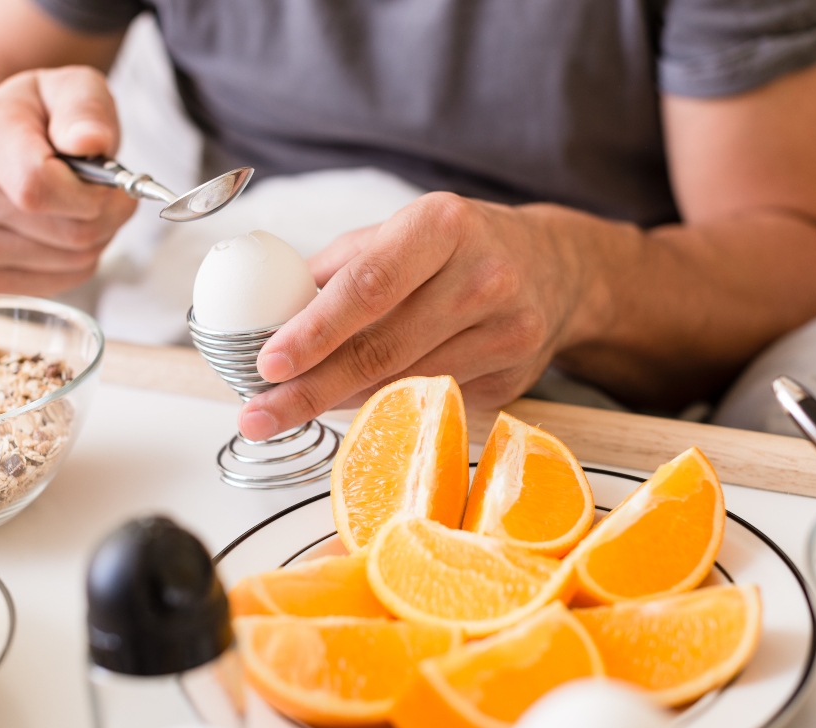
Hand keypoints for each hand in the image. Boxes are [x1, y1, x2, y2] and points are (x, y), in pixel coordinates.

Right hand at [0, 66, 136, 295]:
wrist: (5, 142)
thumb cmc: (45, 116)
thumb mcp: (73, 88)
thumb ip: (85, 108)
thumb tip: (89, 140)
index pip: (38, 187)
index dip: (90, 191)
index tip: (104, 177)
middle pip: (70, 231)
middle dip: (106, 211)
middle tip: (103, 189)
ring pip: (74, 259)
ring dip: (99, 234)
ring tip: (81, 204)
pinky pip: (64, 282)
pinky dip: (81, 260)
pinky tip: (67, 229)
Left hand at [238, 193, 599, 440]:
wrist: (557, 268)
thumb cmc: (461, 246)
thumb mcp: (402, 232)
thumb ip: (337, 269)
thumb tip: (268, 315)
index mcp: (442, 226)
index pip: (369, 286)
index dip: (314, 330)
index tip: (267, 363)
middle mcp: (481, 276)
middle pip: (381, 348)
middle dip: (310, 388)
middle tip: (258, 414)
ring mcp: (504, 331)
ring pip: (403, 383)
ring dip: (339, 400)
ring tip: (290, 408)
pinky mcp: (512, 376)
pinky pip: (430, 399)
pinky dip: (382, 404)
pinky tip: (353, 401)